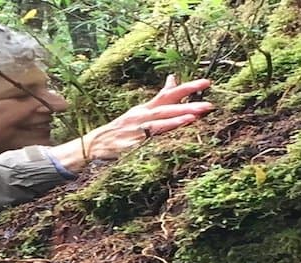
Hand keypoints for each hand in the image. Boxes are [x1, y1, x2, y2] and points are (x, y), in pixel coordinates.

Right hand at [49, 75, 214, 167]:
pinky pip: (147, 140)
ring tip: (194, 117)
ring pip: (158, 122)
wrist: (93, 145)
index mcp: (145, 109)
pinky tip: (171, 136)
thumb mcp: (140, 111)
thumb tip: (174, 78)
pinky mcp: (129, 144)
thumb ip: (160, 98)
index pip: (168, 95)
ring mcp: (135, 130)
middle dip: (187, 105)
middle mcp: (141, 116)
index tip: (206, 83)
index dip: (187, 88)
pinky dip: (160, 136)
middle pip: (166, 107)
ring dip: (176, 119)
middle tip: (208, 104)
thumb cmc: (121, 129)